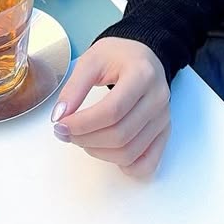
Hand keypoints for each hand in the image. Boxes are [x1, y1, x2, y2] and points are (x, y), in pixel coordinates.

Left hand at [51, 37, 170, 177]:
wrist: (143, 56)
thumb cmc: (118, 56)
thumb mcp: (92, 60)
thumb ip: (74, 87)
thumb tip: (59, 117)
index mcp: (142, 74)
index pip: (112, 110)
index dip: (83, 123)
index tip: (61, 124)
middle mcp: (158, 98)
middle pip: (120, 134)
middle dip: (86, 139)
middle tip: (66, 132)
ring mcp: (163, 118)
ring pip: (130, 152)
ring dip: (99, 152)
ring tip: (83, 138)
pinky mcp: (164, 132)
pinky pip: (147, 163)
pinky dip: (126, 167)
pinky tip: (108, 152)